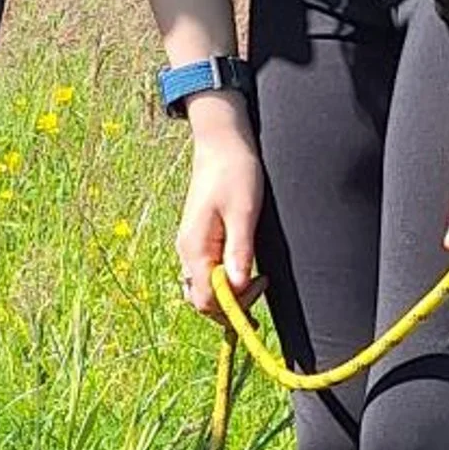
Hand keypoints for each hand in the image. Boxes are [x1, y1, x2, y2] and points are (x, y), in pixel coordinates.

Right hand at [175, 102, 264, 316]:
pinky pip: (205, 273)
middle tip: (261, 286)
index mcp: (195, 247)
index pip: (206, 298)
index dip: (233, 305)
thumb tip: (237, 286)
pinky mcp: (198, 240)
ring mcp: (190, 246)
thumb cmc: (235, 172)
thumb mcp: (243, 212)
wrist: (222, 144)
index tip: (260, 285)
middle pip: (201, 299)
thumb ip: (240, 251)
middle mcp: (187, 251)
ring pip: (202, 288)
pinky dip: (222, 281)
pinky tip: (242, 269)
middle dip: (230, 305)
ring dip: (226, 295)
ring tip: (255, 282)